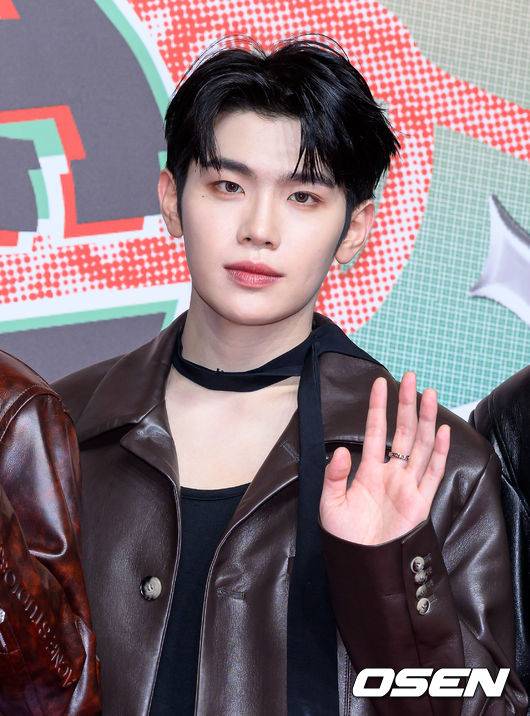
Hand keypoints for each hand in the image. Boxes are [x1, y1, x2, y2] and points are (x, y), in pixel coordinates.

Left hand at [319, 371, 449, 544]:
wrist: (362, 566)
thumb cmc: (344, 537)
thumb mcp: (329, 504)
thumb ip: (334, 476)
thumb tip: (340, 451)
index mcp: (368, 471)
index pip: (376, 431)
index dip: (378, 407)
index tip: (380, 383)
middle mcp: (390, 473)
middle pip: (402, 432)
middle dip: (406, 405)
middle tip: (410, 378)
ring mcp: (407, 486)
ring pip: (420, 445)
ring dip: (425, 420)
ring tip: (428, 394)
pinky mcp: (420, 502)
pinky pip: (432, 472)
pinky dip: (439, 451)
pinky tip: (441, 430)